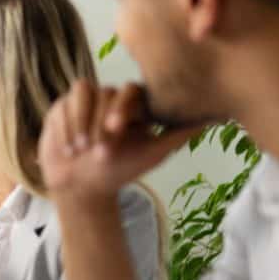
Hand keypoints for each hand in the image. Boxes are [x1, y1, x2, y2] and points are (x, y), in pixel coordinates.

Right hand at [38, 80, 201, 202]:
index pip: (131, 91)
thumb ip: (179, 134)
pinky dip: (65, 127)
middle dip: (99, 123)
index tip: (115, 130)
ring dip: (80, 122)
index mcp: (133, 105)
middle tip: (98, 151)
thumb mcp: (153, 154)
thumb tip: (215, 117)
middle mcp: (110, 98)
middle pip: (105, 93)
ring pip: (82, 94)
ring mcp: (85, 101)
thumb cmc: (120, 171)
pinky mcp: (62, 107)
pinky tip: (69, 148)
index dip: (122, 107)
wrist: (82, 188)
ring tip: (79, 150)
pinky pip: (63, 106)